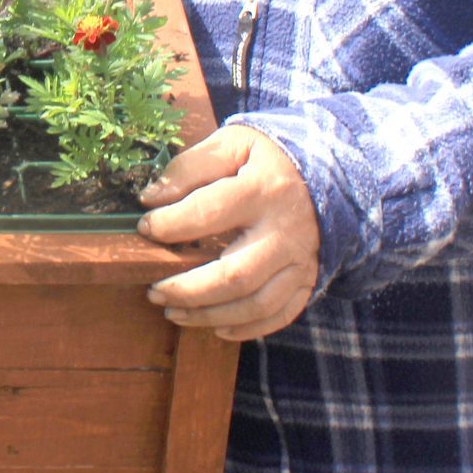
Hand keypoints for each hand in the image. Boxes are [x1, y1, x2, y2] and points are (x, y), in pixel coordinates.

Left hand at [137, 124, 320, 341]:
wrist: (327, 174)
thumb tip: (151, 199)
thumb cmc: (268, 160)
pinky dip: (246, 329)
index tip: (145, 227)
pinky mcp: (307, 279)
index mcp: (263, 190)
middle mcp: (284, 231)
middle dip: (186, 290)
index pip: (209, 212)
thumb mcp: (232, 143)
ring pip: (254, 304)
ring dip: (209, 315)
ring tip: (173, 312)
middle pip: (233, 275)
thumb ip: (190, 167)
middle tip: (154, 291)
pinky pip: (279, 315)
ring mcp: (299, 260)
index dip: (170, 224)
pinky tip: (215, 327)